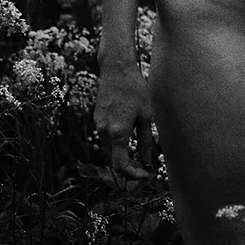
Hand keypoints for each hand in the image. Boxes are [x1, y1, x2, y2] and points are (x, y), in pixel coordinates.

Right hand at [94, 56, 153, 181]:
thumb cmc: (135, 90)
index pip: (120, 165)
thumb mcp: (146, 116)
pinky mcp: (97, 119)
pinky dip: (116, 145)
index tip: (145, 174)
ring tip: (138, 154)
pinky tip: (128, 138)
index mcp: (118, 132)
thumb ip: (146, 141)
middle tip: (144, 168)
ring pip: (108, 151)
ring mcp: (98, 125)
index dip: (133, 174)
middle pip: (112, 161)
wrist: (116, 70)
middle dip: (127, 168)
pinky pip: (105, 139)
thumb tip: (147, 161)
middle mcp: (104, 131)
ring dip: (121, 156)